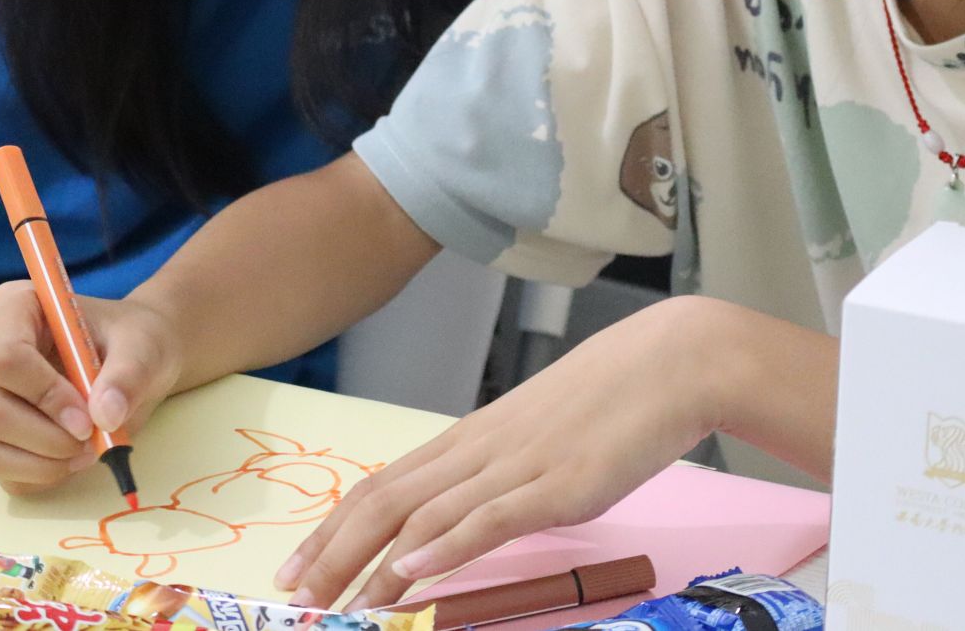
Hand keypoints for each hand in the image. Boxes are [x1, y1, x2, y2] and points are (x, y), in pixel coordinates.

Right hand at [0, 286, 184, 494]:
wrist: (131, 360)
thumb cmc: (131, 340)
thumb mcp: (143, 347)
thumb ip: (128, 375)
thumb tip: (105, 415)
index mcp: (12, 306)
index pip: (4, 356)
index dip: (45, 395)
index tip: (88, 418)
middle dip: (47, 438)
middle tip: (94, 440)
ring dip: (40, 463)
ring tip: (86, 451)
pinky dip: (34, 475)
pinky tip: (68, 458)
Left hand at [274, 297, 725, 611]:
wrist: (673, 361)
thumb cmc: (613, 399)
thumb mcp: (540, 437)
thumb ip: (500, 472)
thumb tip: (468, 513)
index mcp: (472, 439)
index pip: (383, 484)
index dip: (333, 526)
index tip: (297, 565)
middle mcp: (480, 451)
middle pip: (385, 502)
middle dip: (332, 552)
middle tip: (291, 595)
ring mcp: (516, 466)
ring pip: (424, 516)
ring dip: (370, 563)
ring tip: (332, 602)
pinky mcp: (557, 485)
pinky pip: (489, 519)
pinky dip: (444, 548)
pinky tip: (411, 573)